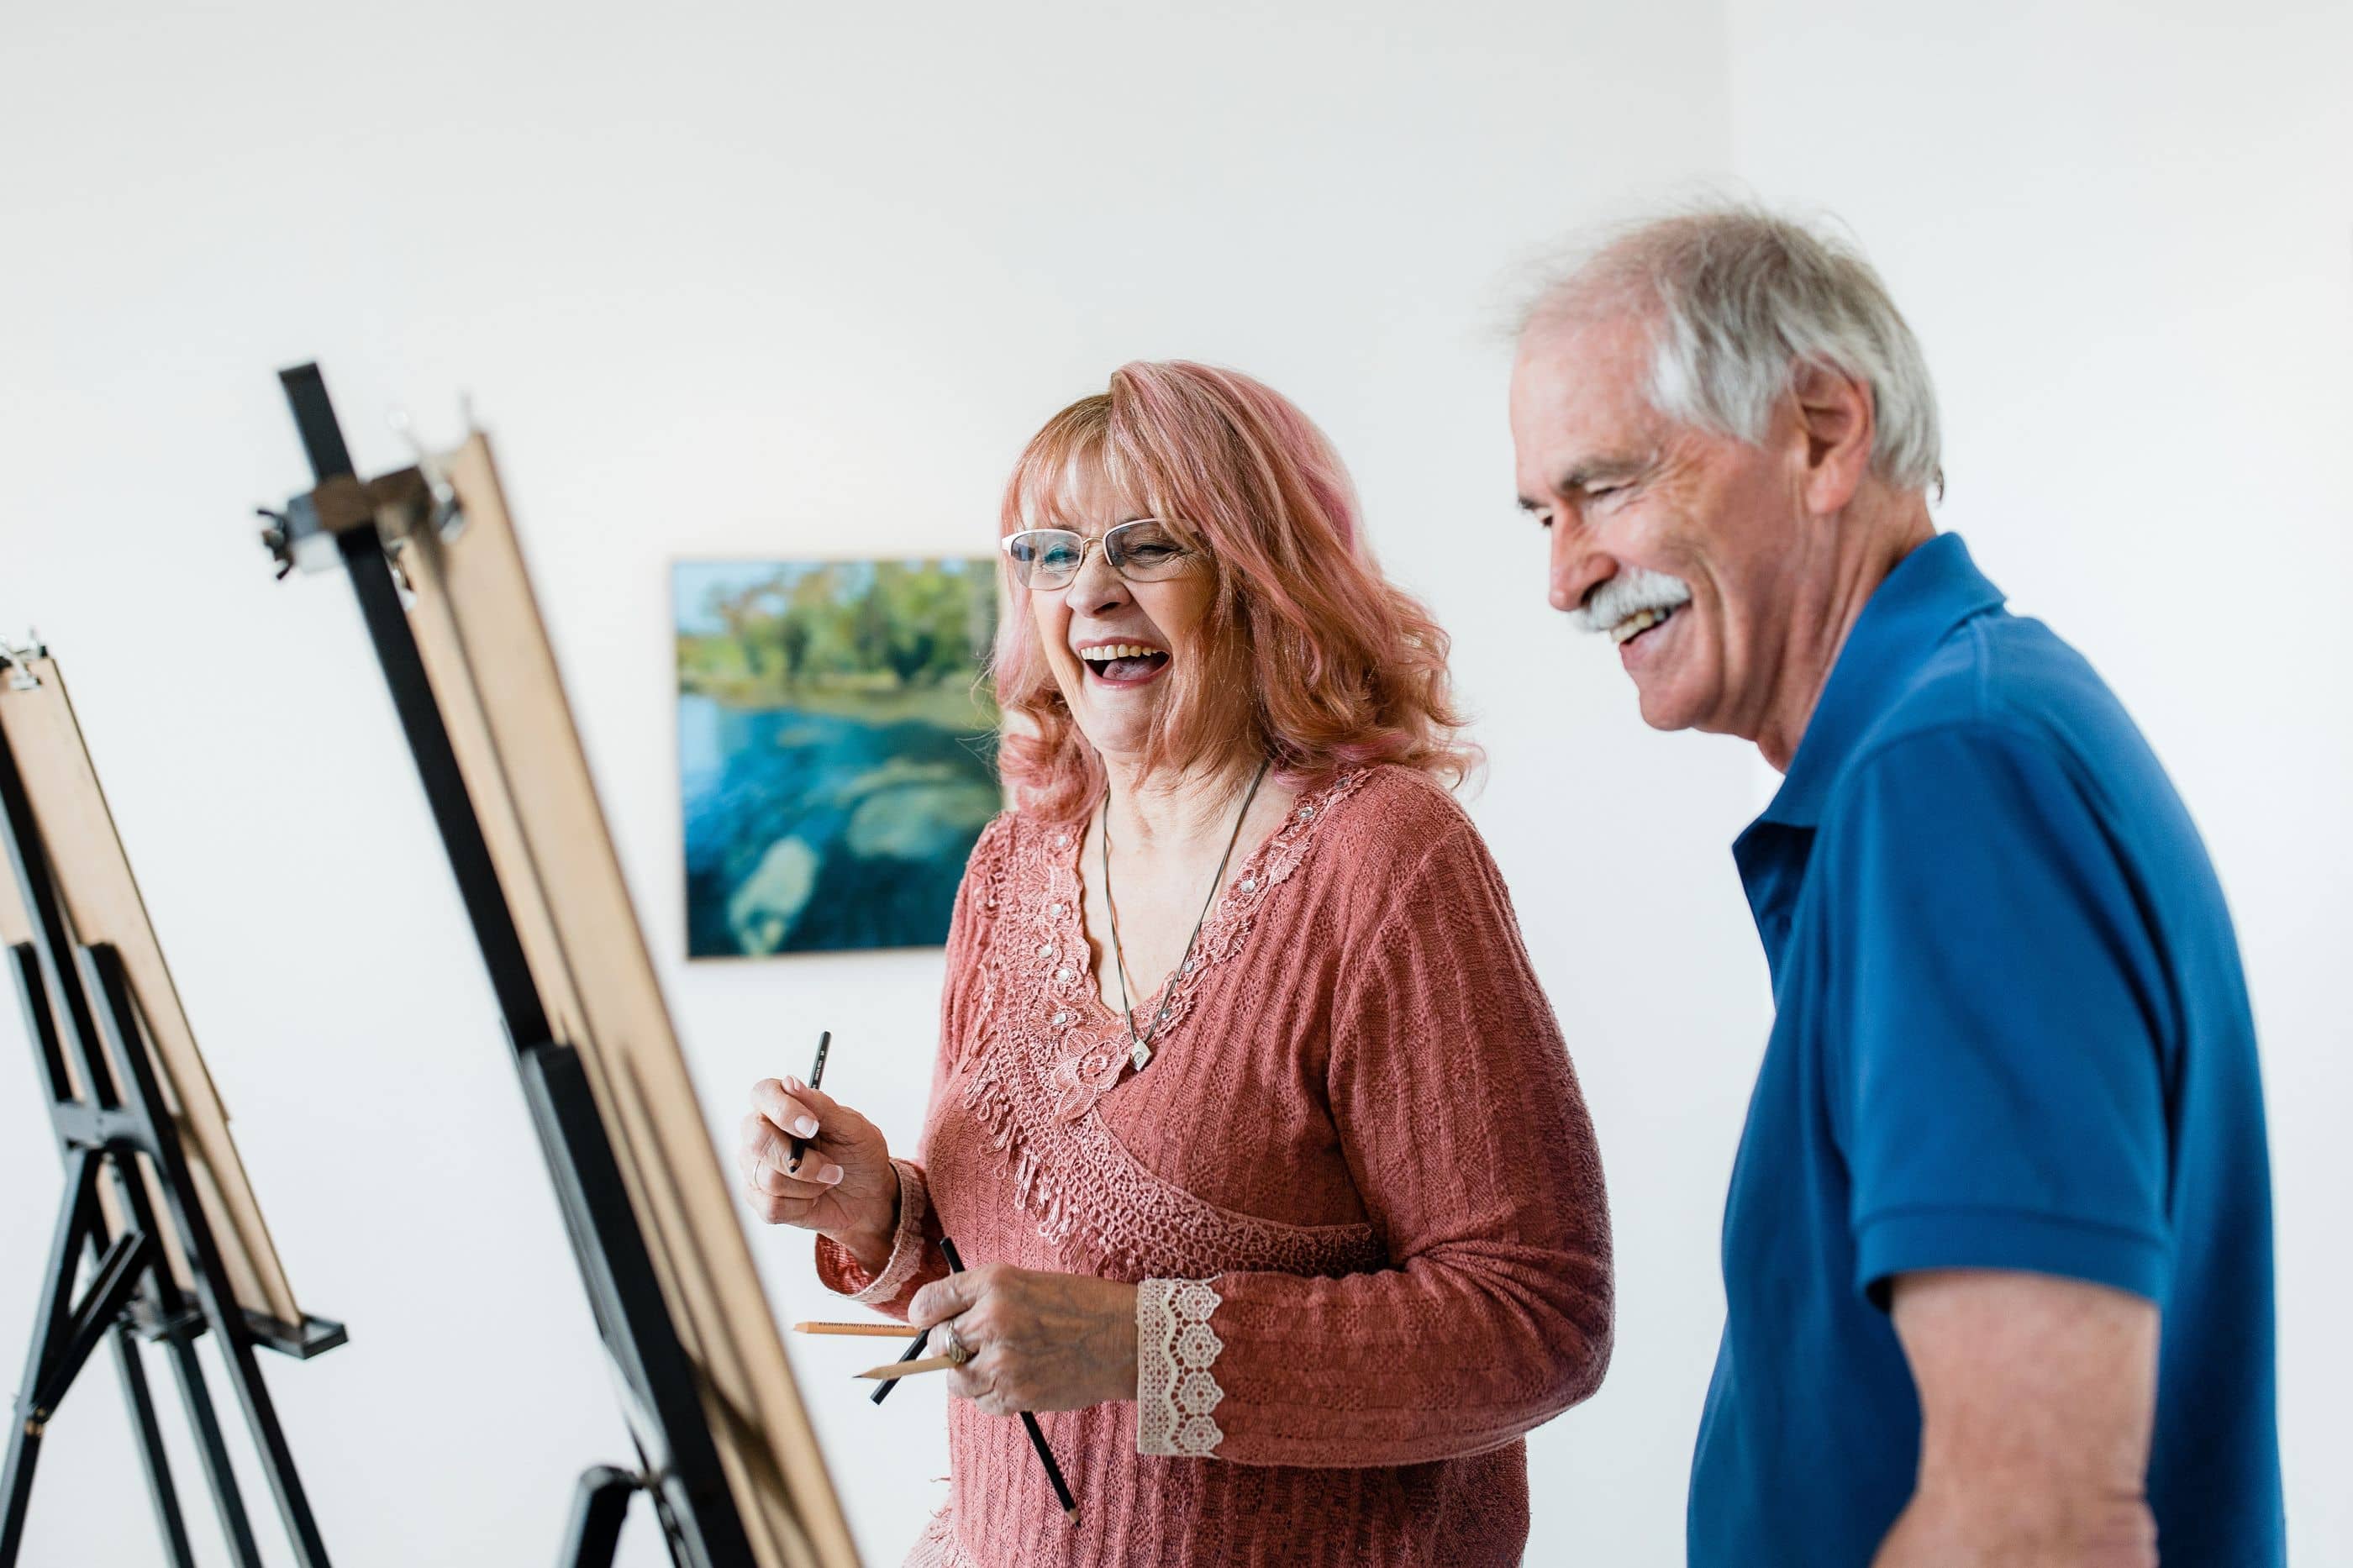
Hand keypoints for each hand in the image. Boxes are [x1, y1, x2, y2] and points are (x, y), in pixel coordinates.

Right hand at [738, 1077, 896, 1268]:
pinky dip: (802, 1204)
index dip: (783, 1110)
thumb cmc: (858, 1155)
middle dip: (802, 1160)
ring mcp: (755, 1168)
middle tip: (832, 1166)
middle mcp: (760, 1134)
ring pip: (768, 1178)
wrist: (869, 1196)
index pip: (762, 1093)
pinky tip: (813, 1197)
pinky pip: (772, 1206)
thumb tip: (790, 1083)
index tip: (811, 1127)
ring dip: (810, 1183)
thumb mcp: (852, 1128)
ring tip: (827, 1179)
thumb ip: (821, 1106)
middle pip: (758, 1141)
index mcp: (781, 1107)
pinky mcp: (759, 1200)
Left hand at [908, 1264, 1138, 1415]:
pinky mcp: (1016, 1395)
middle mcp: (992, 1319)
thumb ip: (983, 1297)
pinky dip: (992, 1396)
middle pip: (938, 1343)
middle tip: (979, 1344)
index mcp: (995, 1282)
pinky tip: (1019, 1379)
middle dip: (951, 1346)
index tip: (929, 1320)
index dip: (925, 1314)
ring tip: (1000, 1364)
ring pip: (954, 1379)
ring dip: (969, 1375)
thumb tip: (939, 1321)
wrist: (1128, 1339)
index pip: (930, 1302)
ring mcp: (1002, 1361)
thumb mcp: (1028, 1282)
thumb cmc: (1082, 1306)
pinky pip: (982, 1403)